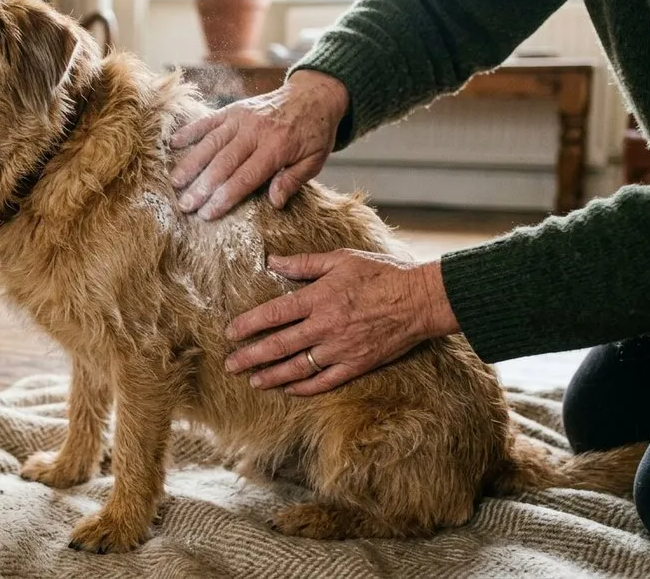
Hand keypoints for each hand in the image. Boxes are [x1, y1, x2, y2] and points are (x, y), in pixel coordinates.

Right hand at [169, 69, 348, 219]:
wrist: (314, 95)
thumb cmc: (314, 133)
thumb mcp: (315, 160)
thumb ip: (293, 180)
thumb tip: (274, 202)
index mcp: (277, 147)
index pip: (245, 177)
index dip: (224, 197)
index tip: (207, 213)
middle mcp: (256, 131)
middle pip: (223, 163)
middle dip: (202, 186)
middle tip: (185, 205)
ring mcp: (242, 118)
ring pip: (211, 143)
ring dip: (191, 163)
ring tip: (175, 182)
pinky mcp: (234, 109)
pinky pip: (209, 120)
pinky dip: (191, 131)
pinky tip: (174, 143)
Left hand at [224, 251, 460, 394]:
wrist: (420, 300)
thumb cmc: (381, 274)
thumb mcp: (340, 259)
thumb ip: (303, 263)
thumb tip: (272, 260)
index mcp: (318, 298)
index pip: (273, 314)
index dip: (249, 325)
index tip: (230, 333)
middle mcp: (325, 327)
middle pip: (279, 345)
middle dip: (251, 357)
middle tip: (230, 365)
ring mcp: (341, 349)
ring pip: (298, 367)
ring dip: (272, 376)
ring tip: (253, 381)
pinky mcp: (357, 364)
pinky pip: (325, 381)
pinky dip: (304, 387)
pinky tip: (289, 389)